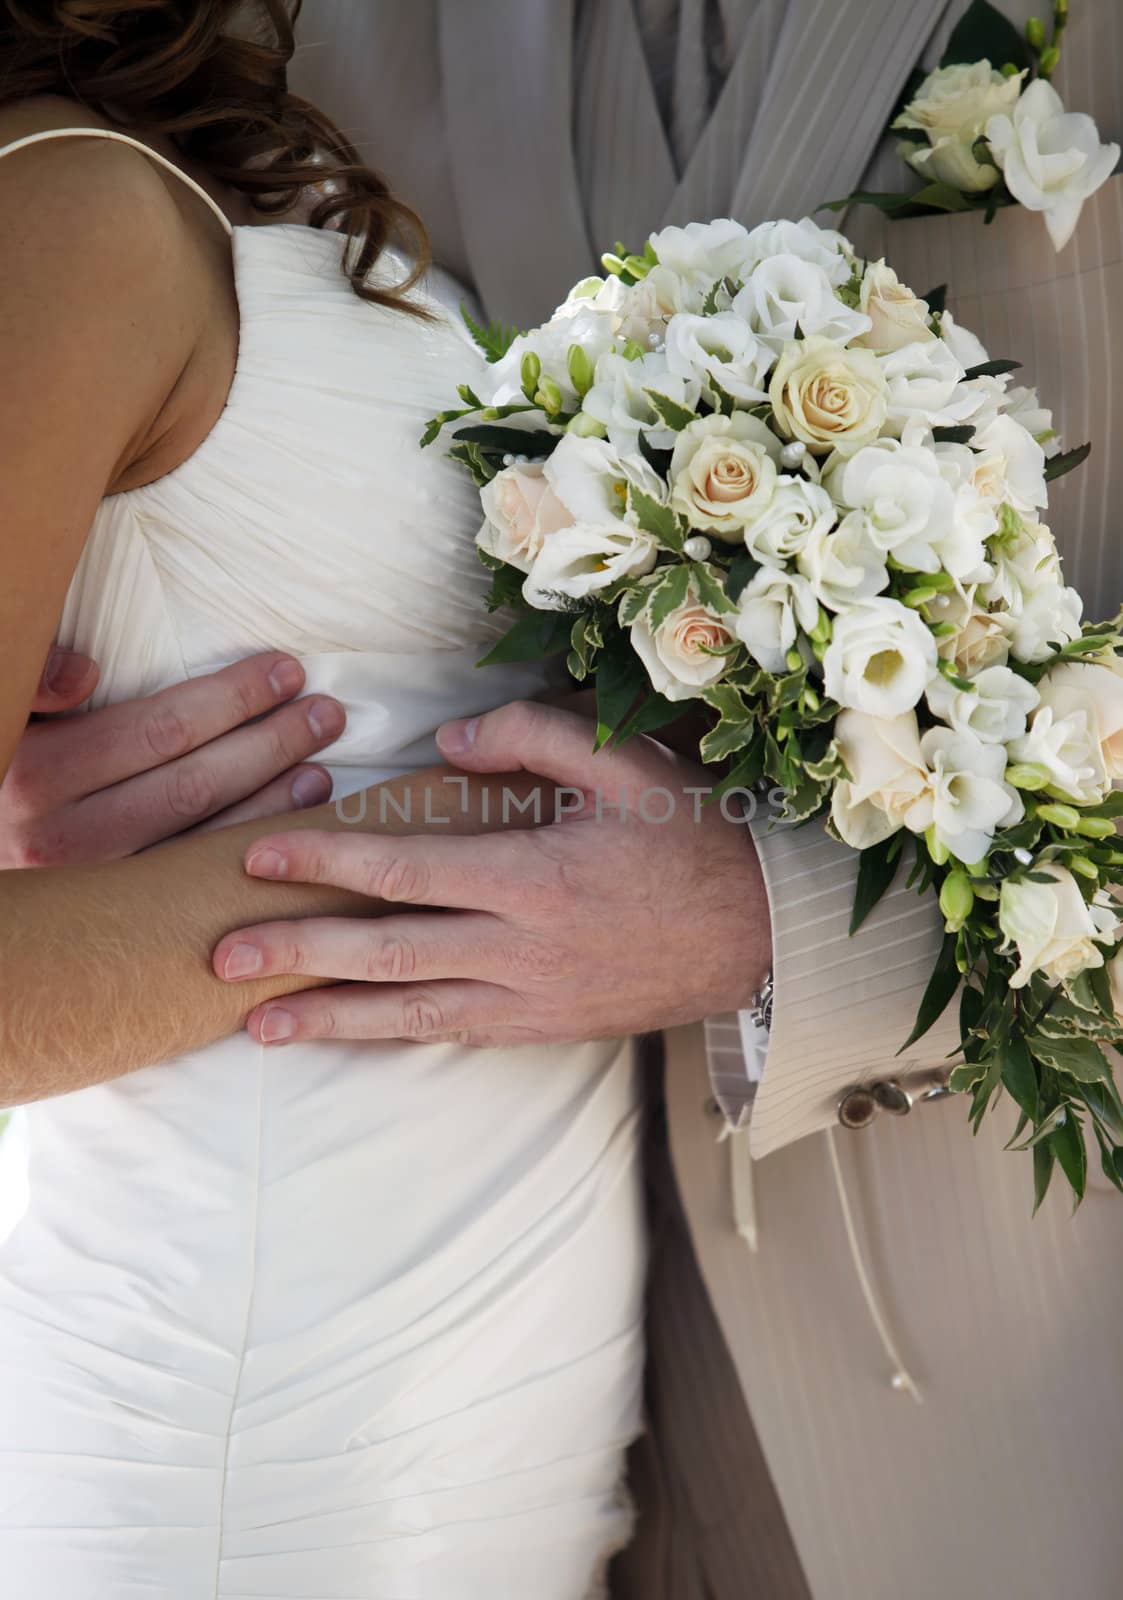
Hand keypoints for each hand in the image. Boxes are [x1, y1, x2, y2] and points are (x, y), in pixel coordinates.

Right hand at [1, 647, 345, 867]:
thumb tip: (85, 674)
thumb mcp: (7, 719)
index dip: (234, 697)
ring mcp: (98, 888)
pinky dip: (256, 852)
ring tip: (322, 767)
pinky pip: (201, 886)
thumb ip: (35, 679)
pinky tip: (294, 826)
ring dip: (277, 802)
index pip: (163, 728)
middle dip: (273, 743)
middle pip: (198, 784)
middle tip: (327, 714)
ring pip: (207, 842)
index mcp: (41, 775)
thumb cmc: (6, 777)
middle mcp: (67, 838)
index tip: (287, 671)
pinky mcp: (120, 922)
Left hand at [214, 701, 771, 1046]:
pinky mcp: (545, 1028)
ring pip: (412, 1012)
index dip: (324, 862)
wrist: (761, 937)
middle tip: (219, 957)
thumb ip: (529, 735)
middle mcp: (522, 948)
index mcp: (534, 876)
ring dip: (331, 1018)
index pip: (404, 869)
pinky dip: (395, 1035)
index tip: (258, 855)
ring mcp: (532, 998)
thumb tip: (446, 739)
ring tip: (258, 1026)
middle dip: (299, 953)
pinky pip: (455, 1033)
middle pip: (389, 952)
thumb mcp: (622, 765)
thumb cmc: (691, 841)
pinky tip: (352, 1034)